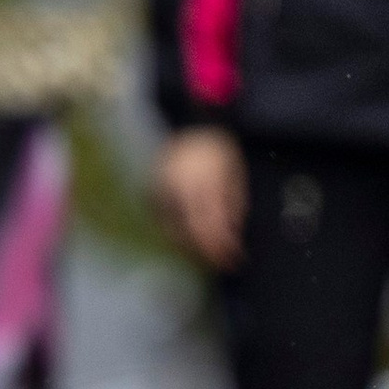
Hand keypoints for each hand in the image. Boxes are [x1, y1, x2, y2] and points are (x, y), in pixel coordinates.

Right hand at [157, 128, 246, 269]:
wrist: (192, 126)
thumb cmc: (219, 151)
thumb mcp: (235, 177)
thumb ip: (233, 207)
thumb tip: (232, 236)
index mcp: (204, 182)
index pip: (213, 224)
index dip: (223, 247)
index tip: (236, 259)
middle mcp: (180, 188)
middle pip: (192, 231)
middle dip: (208, 252)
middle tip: (224, 263)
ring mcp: (162, 189)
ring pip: (174, 229)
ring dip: (192, 246)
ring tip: (210, 252)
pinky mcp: (152, 190)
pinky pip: (164, 219)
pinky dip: (177, 232)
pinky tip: (191, 238)